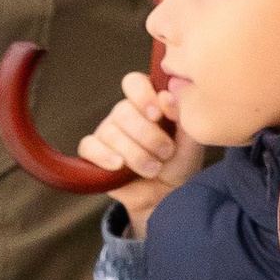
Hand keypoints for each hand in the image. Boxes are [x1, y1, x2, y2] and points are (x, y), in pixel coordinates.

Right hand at [77, 71, 201, 229]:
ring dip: (136, 154)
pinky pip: (89, 146)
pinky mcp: (94, 153)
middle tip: (166, 152)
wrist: (167, 196)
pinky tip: (120, 165)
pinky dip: (104, 156)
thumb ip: (182, 116)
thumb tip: (167, 96)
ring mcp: (107, 132)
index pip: (134, 83)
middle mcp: (125, 114)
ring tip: (154, 168)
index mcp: (147, 104)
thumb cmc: (179, 164)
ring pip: (111, 132)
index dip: (143, 95)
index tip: (158, 115)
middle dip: (148, 135)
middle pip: (123, 110)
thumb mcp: (190, 140)